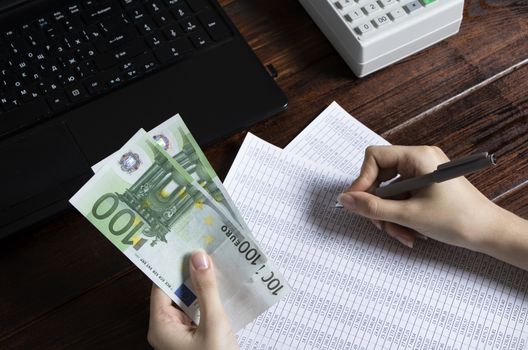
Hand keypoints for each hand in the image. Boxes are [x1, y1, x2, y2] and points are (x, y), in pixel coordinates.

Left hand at [147, 250, 238, 349]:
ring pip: (188, 301)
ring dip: (201, 286)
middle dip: (190, 272)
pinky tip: (219, 286)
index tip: (185, 245)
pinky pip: (198, 312)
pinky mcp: (195, 338)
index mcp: (161, 326)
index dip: (173, 265)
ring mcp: (181, 335)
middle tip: (203, 250)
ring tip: (213, 263)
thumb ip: (206, 290)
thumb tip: (199, 258)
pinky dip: (207, 299)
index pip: (162, 286)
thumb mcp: (213, 323)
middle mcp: (167, 330)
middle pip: (175, 292)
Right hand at [337, 145, 501, 250]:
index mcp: (418, 157)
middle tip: (381, 224)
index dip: (362, 180)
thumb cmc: (460, 219)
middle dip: (378, 205)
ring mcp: (423, 173)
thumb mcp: (409, 215)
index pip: (375, 157)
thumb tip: (346, 200)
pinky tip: (411, 232)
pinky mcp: (425, 186)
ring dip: (390, 215)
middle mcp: (420, 160)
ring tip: (403, 234)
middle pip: (380, 176)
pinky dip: (401, 216)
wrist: (491, 233)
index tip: (357, 202)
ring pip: (390, 192)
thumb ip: (373, 207)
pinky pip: (401, 198)